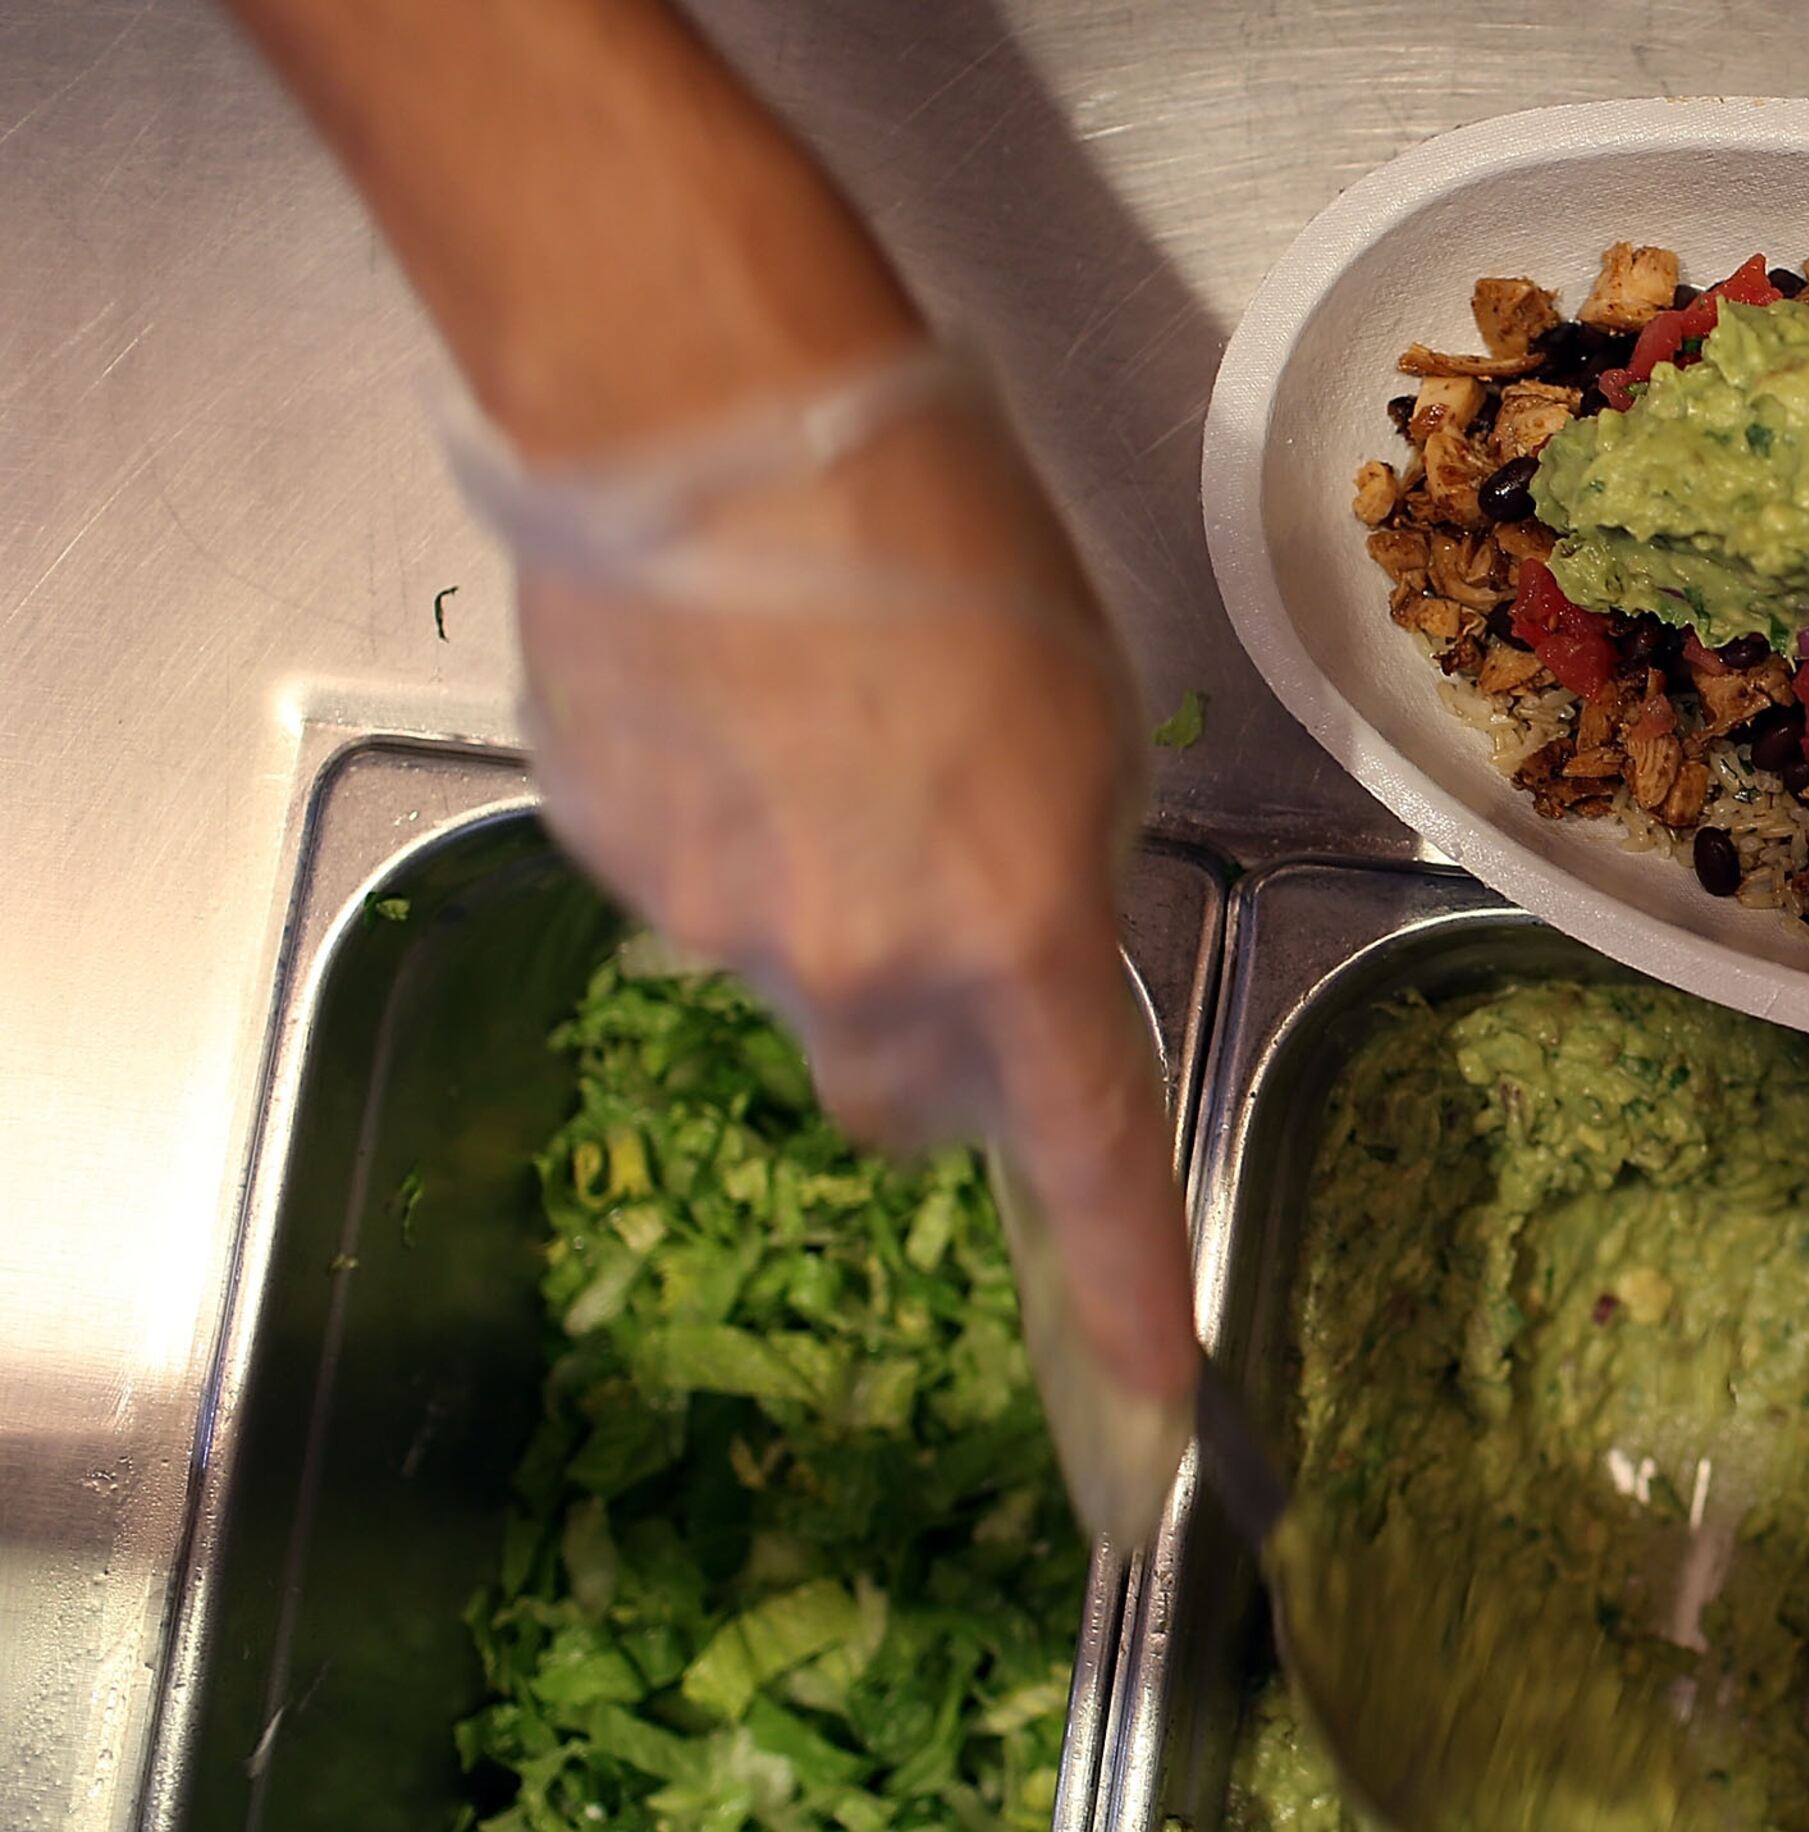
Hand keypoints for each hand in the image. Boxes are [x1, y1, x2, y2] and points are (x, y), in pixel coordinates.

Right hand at [468, 348, 1201, 1410]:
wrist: (713, 409)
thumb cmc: (940, 526)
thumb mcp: (1083, 714)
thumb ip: (1060, 874)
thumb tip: (1021, 948)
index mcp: (1013, 927)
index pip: (1089, 1156)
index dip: (1127, 1284)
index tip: (1151, 1396)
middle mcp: (859, 958)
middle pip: (902, 1096)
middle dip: (932, 1043)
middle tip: (943, 900)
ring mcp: (718, 916)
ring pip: (792, 985)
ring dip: (823, 916)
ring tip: (824, 741)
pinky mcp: (609, 853)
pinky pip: (694, 895)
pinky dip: (726, 837)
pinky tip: (735, 713)